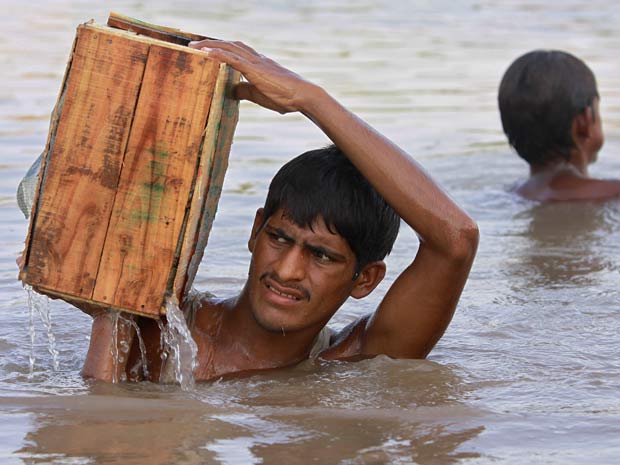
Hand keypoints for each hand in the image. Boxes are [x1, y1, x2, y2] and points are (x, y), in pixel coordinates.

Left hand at [189, 39, 314, 113]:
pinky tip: (206, 53)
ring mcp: (256, 63)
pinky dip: (219, 54)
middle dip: (211, 43)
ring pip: (229, 48)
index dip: (221, 48)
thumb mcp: (260, 95)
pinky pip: (234, 58)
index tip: (206, 49)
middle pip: (230, 45)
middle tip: (194, 46)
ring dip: (210, 45)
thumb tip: (231, 91)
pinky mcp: (255, 70)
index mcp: (259, 65)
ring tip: (194, 47)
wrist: (303, 96)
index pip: (237, 51)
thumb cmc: (287, 98)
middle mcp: (257, 59)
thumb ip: (245, 91)